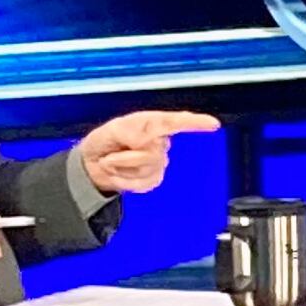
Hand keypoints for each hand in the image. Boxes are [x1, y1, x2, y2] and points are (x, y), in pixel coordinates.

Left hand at [77, 110, 220, 194]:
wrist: (93, 165)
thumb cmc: (104, 142)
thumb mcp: (112, 130)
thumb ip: (130, 132)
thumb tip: (147, 141)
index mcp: (151, 123)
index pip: (176, 122)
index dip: (195, 123)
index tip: (212, 124)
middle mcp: (159, 141)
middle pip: (153, 153)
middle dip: (128, 156)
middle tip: (112, 153)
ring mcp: (159, 162)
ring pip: (147, 169)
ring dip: (124, 167)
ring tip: (114, 162)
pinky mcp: (154, 179)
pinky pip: (143, 183)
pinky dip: (125, 181)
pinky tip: (120, 174)